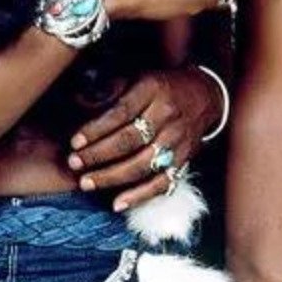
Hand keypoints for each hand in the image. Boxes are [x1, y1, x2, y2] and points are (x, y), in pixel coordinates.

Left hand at [68, 68, 219, 209]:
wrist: (206, 95)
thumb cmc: (163, 87)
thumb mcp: (139, 77)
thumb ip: (111, 89)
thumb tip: (77, 102)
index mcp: (154, 90)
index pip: (121, 112)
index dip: (96, 129)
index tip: (74, 142)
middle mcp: (168, 115)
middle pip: (130, 140)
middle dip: (98, 155)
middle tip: (74, 163)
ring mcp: (178, 140)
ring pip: (143, 164)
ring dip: (112, 177)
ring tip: (86, 183)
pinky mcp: (185, 159)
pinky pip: (163, 182)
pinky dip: (140, 196)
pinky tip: (118, 204)